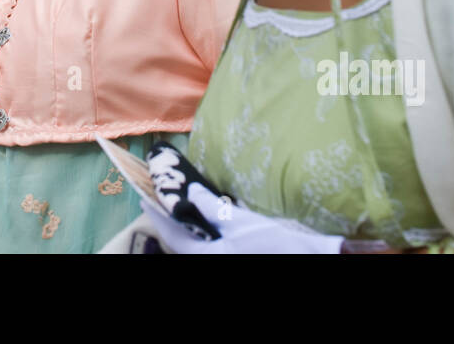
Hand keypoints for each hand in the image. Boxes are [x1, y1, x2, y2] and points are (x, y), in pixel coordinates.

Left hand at [139, 182, 342, 254]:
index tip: (143, 197)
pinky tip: (207, 221)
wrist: (310, 258)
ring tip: (181, 206)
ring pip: (196, 247)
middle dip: (171, 222)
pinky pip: (210, 248)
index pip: (172, 236)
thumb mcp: (240, 221)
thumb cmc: (273, 244)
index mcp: (204, 257)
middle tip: (162, 198)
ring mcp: (222, 260)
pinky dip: (204, 234)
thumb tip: (191, 192)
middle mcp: (209, 262)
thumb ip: (211, 207)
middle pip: (181, 244)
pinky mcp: (234, 257)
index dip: (157, 214)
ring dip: (188, 228)